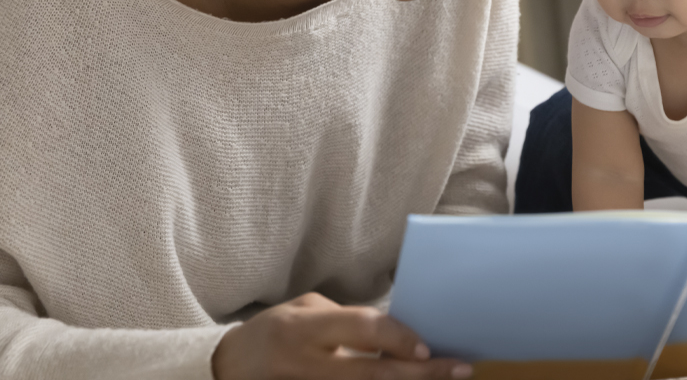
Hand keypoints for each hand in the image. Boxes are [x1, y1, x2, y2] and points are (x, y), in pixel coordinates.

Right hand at [211, 292, 473, 379]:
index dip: (397, 337)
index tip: (429, 346)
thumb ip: (347, 321)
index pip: (361, 329)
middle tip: (459, 369)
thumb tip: (397, 331)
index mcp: (305, 329)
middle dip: (420, 374)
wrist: (228, 368)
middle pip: (371, 374)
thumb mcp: (304, 312)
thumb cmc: (275, 331)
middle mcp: (305, 364)